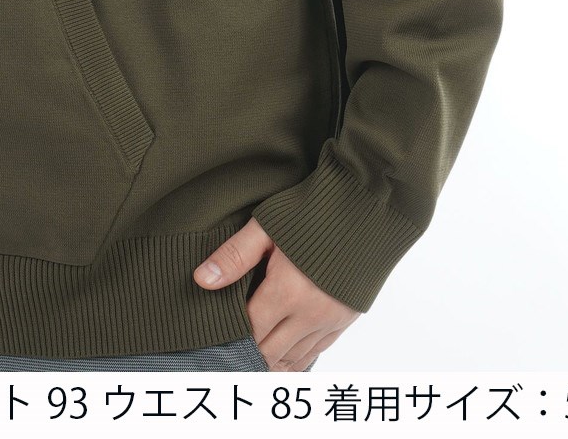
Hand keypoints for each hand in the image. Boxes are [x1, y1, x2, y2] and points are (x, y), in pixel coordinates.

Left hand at [193, 217, 361, 369]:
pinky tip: (283, 357)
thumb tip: (202, 279)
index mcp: (287, 291)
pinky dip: (297, 358)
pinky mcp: (345, 319)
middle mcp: (311, 313)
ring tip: (250, 360)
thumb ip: (234, 255)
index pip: (250, 330)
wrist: (365, 207)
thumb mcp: (267, 226)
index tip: (217, 332)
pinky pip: (316, 352)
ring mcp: (331, 319)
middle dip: (249, 351)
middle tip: (228, 351)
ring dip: (272, 360)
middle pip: (270, 352)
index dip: (231, 334)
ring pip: (294, 358)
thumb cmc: (313, 211)